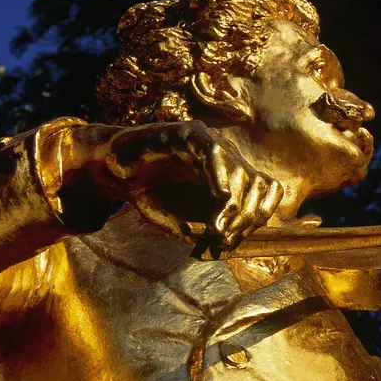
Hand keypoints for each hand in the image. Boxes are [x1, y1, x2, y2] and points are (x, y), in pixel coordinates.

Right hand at [63, 122, 283, 248]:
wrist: (115, 172)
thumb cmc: (150, 194)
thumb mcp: (181, 222)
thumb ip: (203, 233)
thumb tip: (226, 248)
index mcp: (231, 177)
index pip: (266, 192)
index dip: (258, 217)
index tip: (235, 240)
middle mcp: (227, 158)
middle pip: (259, 185)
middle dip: (246, 218)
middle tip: (224, 239)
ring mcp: (210, 144)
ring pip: (241, 171)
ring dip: (234, 206)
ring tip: (215, 229)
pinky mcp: (188, 133)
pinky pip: (213, 152)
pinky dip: (220, 177)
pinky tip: (219, 199)